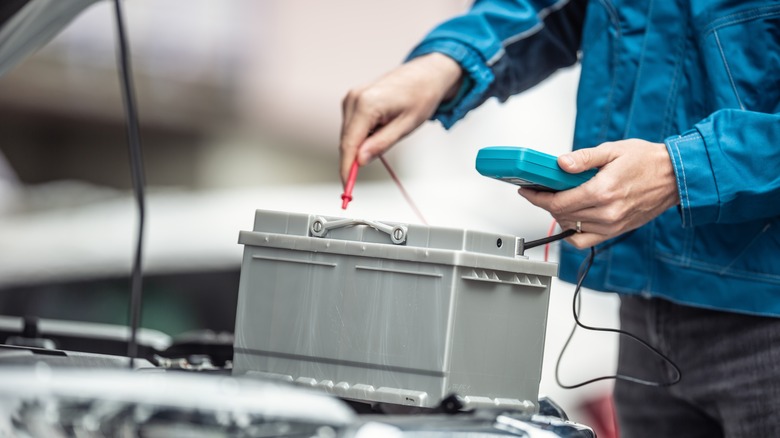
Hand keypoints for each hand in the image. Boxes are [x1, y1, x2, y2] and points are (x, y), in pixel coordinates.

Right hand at [339, 53, 462, 183]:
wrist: (427, 74)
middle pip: (346, 141)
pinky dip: (363, 135)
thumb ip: (381, 144)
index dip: (346, 168)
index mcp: (366, 104)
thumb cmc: (421, 95)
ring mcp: (352, 97)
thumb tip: (361, 160)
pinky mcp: (354, 99)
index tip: (346, 186)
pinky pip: (352, 126)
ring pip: (348, 134)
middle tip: (373, 165)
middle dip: (355, 158)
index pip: (349, 144)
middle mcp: (354, 98)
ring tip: (390, 132)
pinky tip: (382, 127)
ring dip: (362, 144)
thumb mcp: (406, 126)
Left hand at [518, 139, 680, 247]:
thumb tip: (560, 164)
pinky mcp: (616, 232)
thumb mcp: (612, 150)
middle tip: (539, 191)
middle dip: (545, 203)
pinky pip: (584, 241)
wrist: (675, 177)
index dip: (537, 197)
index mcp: (602, 191)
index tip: (527, 191)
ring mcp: (612, 226)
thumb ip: (583, 158)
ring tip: (556, 200)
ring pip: (570, 228)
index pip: (558, 202)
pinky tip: (570, 218)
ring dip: (558, 216)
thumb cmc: (646, 161)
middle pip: (561, 215)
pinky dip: (572, 232)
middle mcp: (606, 213)